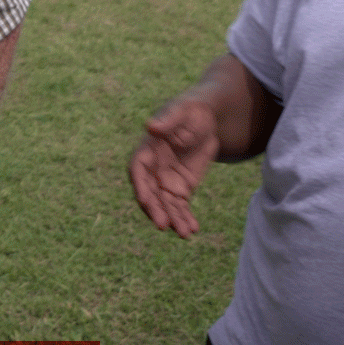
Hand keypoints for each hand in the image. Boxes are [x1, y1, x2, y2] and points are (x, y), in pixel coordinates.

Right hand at [129, 97, 220, 238]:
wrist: (206, 120)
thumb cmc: (190, 111)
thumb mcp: (181, 112)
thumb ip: (167, 121)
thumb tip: (150, 126)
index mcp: (146, 151)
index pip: (138, 172)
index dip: (140, 188)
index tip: (146, 202)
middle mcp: (153, 170)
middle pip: (150, 194)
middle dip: (156, 210)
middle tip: (164, 225)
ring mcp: (166, 181)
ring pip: (166, 205)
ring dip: (174, 220)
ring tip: (185, 233)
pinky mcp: (181, 188)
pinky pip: (180, 207)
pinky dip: (185, 218)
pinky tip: (193, 229)